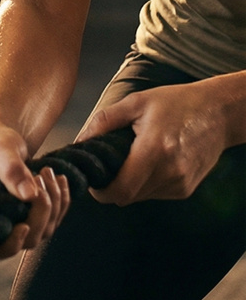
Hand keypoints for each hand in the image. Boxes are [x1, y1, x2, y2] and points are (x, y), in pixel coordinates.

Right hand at [0, 110, 69, 258]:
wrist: (3, 134)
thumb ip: (11, 170)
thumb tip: (30, 195)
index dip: (9, 243)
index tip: (25, 226)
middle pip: (21, 240)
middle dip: (39, 213)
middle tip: (42, 177)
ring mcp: (10, 221)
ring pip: (40, 233)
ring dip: (53, 205)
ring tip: (49, 172)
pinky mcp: (28, 216)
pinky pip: (51, 221)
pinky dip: (61, 203)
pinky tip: (60, 180)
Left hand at [78, 79, 231, 204]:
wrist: (218, 112)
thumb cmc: (177, 102)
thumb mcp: (136, 102)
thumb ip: (104, 121)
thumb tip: (80, 140)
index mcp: (154, 150)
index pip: (120, 190)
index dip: (101, 191)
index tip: (94, 181)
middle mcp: (169, 172)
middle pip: (128, 196)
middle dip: (113, 184)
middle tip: (110, 163)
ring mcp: (180, 184)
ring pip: (141, 197)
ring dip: (131, 183)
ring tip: (134, 156)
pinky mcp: (186, 189)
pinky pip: (156, 193)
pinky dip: (147, 182)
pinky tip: (152, 161)